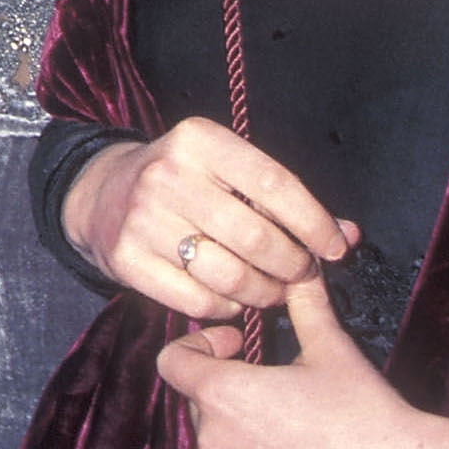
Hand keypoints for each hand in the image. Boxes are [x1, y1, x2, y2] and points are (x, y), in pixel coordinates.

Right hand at [62, 120, 351, 314]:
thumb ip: (286, 201)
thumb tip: (348, 235)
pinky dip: (228, 308)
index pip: (273, 183)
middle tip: (300, 274)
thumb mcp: (227, 170)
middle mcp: (167, 175)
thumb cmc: (182, 181)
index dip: (313, 221)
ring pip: (230, 275)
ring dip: (265, 293)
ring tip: (273, 290)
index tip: (334, 248)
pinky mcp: (127, 259)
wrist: (100, 194)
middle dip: (292, 265)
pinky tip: (234, 299)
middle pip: (256, 237)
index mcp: (199, 140)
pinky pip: (199, 300)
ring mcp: (143, 219)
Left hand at [158, 274, 448, 448]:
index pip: (172, 362)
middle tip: (275, 384)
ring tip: (287, 426)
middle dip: (227, 390)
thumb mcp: (330, 345)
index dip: (200, 346)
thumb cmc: (364, 409)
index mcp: (222, 394)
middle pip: (199, 404)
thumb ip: (304, 300)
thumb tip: (303, 263)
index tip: (239, 345)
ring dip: (238, 434)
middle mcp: (214, 443)